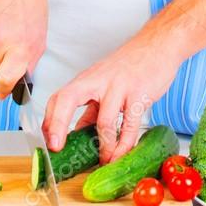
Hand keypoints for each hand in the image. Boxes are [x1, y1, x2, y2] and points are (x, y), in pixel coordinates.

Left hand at [42, 33, 182, 162]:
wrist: (157, 45)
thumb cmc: (130, 66)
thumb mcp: (105, 84)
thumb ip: (92, 108)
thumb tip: (77, 133)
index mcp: (87, 79)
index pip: (60, 96)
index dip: (50, 119)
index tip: (49, 141)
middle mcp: (98, 81)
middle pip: (68, 98)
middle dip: (58, 125)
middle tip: (58, 148)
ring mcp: (119, 87)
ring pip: (104, 120)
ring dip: (103, 146)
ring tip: (105, 160)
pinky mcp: (139, 94)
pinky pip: (130, 125)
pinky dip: (124, 144)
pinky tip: (122, 153)